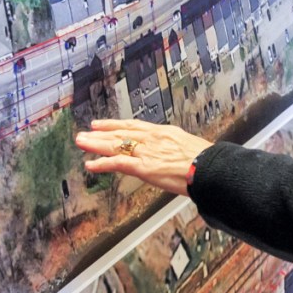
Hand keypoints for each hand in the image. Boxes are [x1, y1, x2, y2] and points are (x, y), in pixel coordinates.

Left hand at [74, 119, 212, 197]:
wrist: (211, 168)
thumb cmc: (207, 162)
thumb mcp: (190, 148)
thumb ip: (177, 150)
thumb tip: (177, 154)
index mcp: (165, 133)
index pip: (135, 126)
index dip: (117, 125)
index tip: (103, 124)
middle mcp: (153, 139)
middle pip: (121, 133)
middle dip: (101, 133)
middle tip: (84, 132)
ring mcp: (147, 152)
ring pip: (116, 145)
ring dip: (96, 144)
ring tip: (81, 142)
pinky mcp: (144, 167)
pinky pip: (118, 164)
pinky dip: (102, 164)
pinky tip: (90, 165)